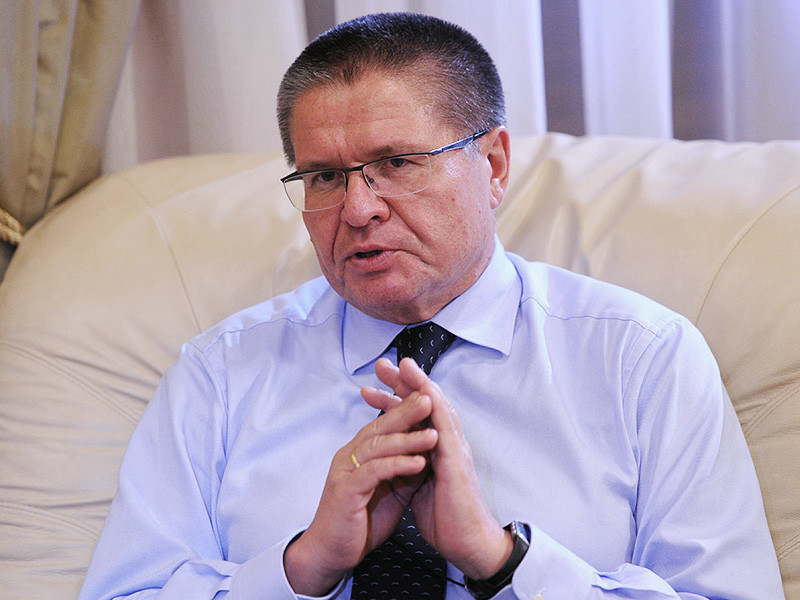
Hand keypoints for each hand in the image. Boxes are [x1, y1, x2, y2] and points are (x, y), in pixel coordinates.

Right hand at [283, 383, 437, 595]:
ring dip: (408, 439)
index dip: (405, 409)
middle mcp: (350, 455)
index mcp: (360, 452)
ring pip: (378, 445)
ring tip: (433, 435)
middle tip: (430, 399)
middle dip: (406, 411)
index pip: (385, 423)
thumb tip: (430, 452)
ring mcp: (346, 471)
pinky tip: (418, 462)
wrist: (331, 553)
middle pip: (380, 426)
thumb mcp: (392, 491)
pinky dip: (398, 464)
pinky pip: (374, 471)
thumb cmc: (359, 522)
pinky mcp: (346, 490)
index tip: (430, 396)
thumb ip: (406, 469)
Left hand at [363, 357, 513, 580]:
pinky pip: (445, 425)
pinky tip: (424, 390)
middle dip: (403, 382)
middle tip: (381, 364)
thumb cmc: (445, 518)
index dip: (393, 399)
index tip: (371, 388)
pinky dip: (435, 405)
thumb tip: (396, 459)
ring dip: (419, 383)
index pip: (413, 416)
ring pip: (436, 406)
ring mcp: (454, 448)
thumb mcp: (418, 486)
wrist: (467, 544)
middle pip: (423, 404)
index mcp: (434, 448)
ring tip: (402, 364)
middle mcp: (446, 442)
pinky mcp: (456, 459)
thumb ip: (410, 466)